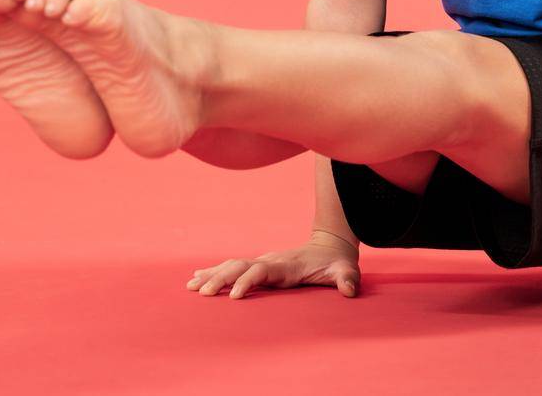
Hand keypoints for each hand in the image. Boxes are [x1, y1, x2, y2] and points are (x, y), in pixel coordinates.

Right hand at [185, 234, 360, 298]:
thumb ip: (347, 279)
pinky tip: (199, 278)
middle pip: (239, 266)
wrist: (330, 246)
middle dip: (219, 279)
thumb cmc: (337, 262)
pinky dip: (215, 272)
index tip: (233, 296)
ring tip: (191, 286)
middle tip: (200, 292)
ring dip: (212, 275)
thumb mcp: (346, 270)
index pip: (260, 271)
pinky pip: (234, 268)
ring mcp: (264, 262)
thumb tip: (349, 290)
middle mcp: (270, 261)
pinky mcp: (260, 266)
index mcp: (286, 265)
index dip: (246, 282)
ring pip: (232, 265)